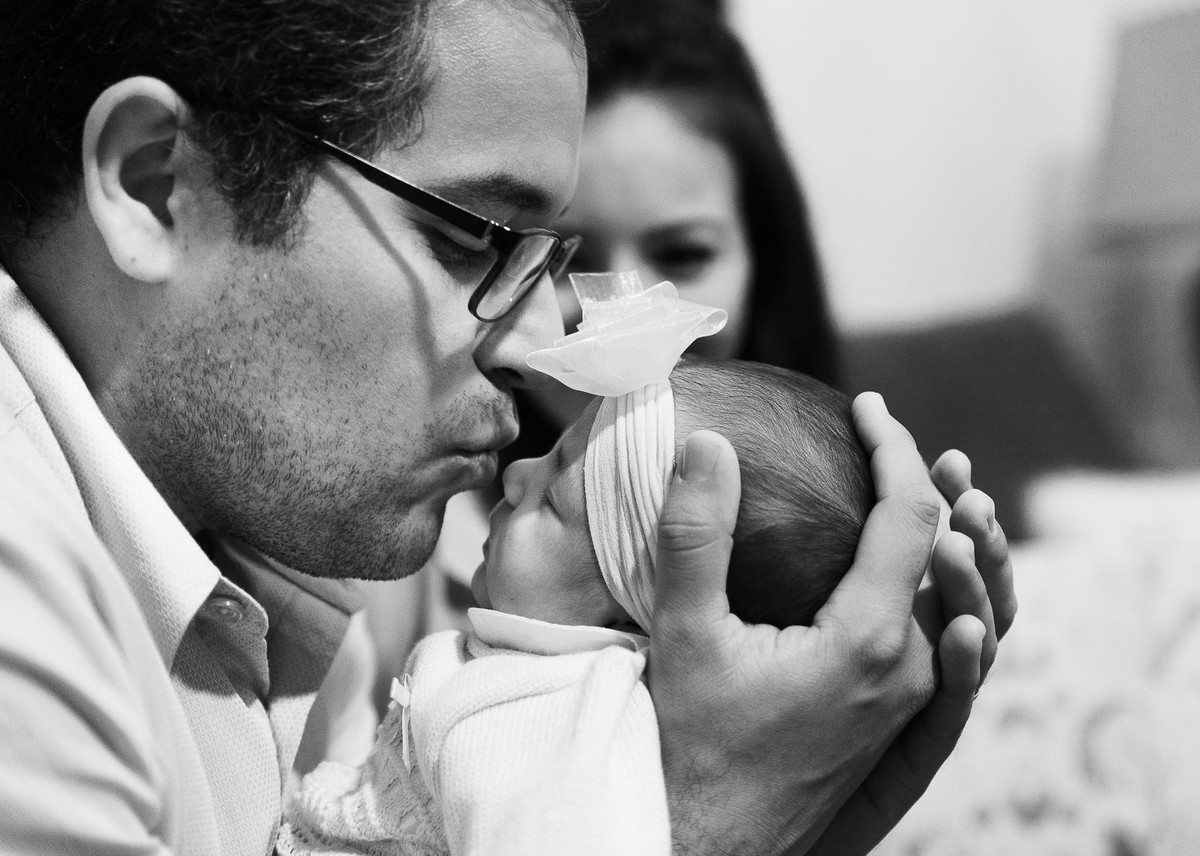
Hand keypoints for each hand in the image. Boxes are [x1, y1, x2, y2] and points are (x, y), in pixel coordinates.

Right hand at [648, 393, 995, 855]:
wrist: (714, 844)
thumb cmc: (693, 744)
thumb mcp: (683, 634)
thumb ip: (695, 536)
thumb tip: (708, 443)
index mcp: (869, 640)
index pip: (911, 514)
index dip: (894, 446)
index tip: (866, 404)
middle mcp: (911, 668)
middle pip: (947, 549)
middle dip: (928, 479)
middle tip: (893, 431)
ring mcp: (912, 698)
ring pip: (957, 593)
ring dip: (947, 529)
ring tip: (936, 483)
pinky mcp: (898, 718)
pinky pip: (944, 635)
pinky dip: (943, 582)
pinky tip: (924, 570)